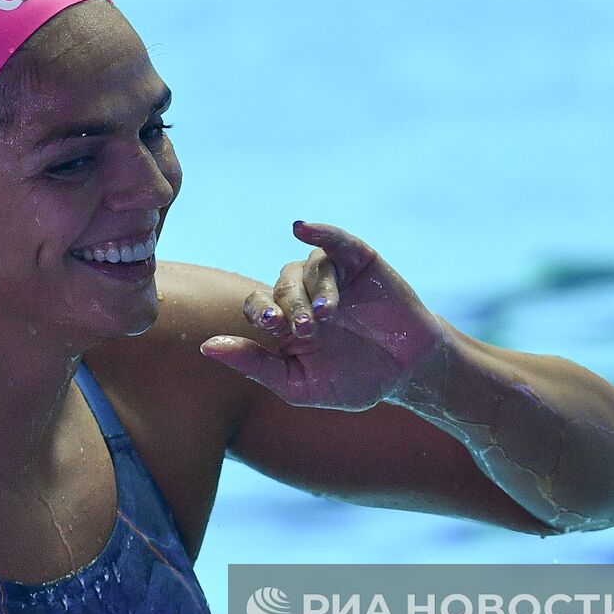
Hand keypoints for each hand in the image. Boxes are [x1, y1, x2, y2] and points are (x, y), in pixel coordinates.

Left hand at [200, 221, 445, 410]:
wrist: (407, 373)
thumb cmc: (352, 381)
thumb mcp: (299, 384)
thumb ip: (255, 365)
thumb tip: (206, 347)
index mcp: (284, 322)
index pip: (256, 305)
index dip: (259, 311)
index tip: (271, 325)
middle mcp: (301, 294)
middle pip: (281, 286)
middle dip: (290, 307)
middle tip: (308, 329)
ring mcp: (330, 276)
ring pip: (308, 269)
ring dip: (315, 290)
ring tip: (328, 314)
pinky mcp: (359, 261)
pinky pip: (336, 241)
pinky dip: (321, 232)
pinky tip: (304, 229)